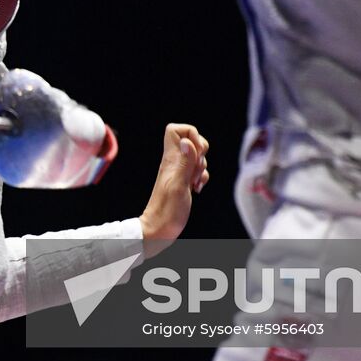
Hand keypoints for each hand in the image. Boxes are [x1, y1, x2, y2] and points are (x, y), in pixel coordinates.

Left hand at [139, 123, 208, 247]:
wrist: (159, 230)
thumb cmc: (167, 212)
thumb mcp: (179, 186)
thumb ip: (185, 163)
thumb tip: (187, 141)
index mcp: (170, 159)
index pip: (175, 130)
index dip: (190, 134)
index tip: (195, 151)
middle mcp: (174, 162)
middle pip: (192, 140)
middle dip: (201, 152)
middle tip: (194, 169)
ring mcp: (179, 171)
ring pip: (197, 157)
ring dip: (202, 168)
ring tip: (193, 182)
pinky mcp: (184, 182)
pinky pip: (198, 171)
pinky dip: (201, 178)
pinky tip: (196, 189)